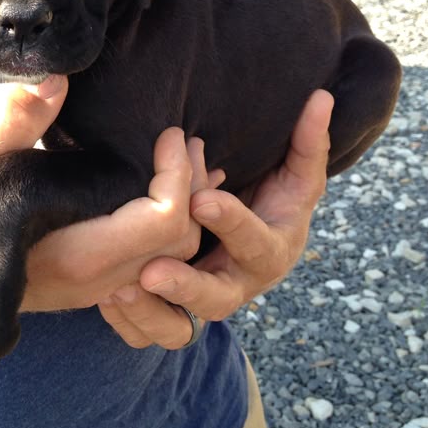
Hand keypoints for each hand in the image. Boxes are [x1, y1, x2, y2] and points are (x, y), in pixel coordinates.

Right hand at [21, 130, 222, 315]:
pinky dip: (165, 228)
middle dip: (192, 188)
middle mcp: (94, 281)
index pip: (164, 221)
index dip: (177, 174)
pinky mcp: (83, 285)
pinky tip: (157, 195)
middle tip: (184, 142)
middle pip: (180, 244)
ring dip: (184, 209)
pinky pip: (148, 263)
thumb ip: (16, 123)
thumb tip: (54, 78)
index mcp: (78, 255)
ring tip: (184, 162)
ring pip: (168, 260)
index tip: (168, 133)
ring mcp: (91, 290)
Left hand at [99, 90, 333, 348]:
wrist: (260, 245)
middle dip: (186, 286)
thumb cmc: (277, 202)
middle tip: (151, 272)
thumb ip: (307, 142)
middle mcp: (240, 284)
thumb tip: (322, 97)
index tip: (200, 199)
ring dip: (150, 312)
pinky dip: (131, 321)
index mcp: (272, 250)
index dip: (231, 222)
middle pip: (218, 298)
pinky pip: (154, 331)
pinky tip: (105, 301)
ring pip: (181, 326)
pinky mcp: (179, 316)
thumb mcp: (297, 176)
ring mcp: (207, 304)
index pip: (255, 240)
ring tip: (118, 289)